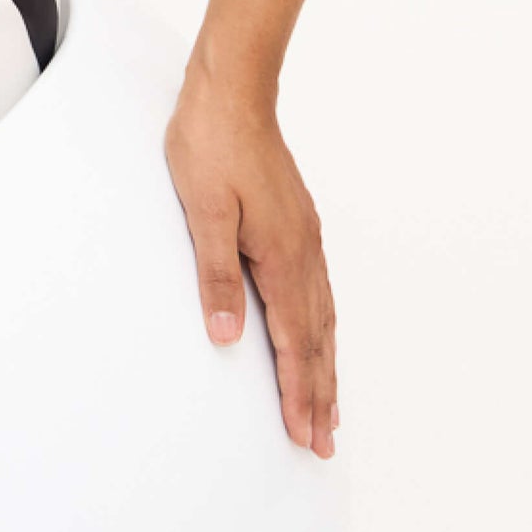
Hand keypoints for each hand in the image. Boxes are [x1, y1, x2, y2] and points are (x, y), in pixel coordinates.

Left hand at [165, 63, 338, 457]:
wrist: (232, 89)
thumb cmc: (211, 143)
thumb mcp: (203, 210)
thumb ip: (217, 274)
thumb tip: (228, 337)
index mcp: (281, 256)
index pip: (294, 341)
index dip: (297, 392)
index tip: (304, 435)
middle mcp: (302, 252)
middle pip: (317, 338)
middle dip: (319, 393)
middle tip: (323, 441)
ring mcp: (303, 237)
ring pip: (322, 317)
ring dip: (325, 364)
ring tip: (329, 405)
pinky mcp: (296, 222)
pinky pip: (317, 290)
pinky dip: (322, 326)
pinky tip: (318, 332)